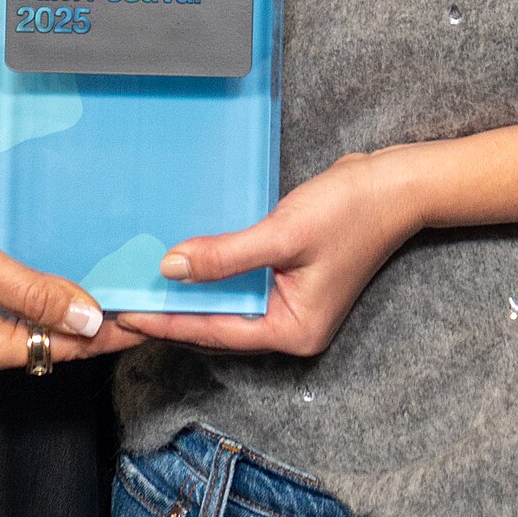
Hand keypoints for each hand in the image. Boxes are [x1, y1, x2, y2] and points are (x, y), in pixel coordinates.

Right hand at [0, 151, 137, 376]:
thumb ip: (34, 293)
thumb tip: (90, 320)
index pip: (61, 347)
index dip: (107, 333)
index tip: (148, 316)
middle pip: (50, 334)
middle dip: (94, 314)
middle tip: (141, 288)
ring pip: (32, 309)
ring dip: (66, 288)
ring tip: (113, 267)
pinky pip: (8, 287)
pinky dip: (33, 270)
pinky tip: (60, 245)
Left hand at [116, 150, 425, 357]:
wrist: (396, 185)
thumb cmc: (350, 211)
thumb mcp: (281, 234)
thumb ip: (225, 256)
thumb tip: (170, 269)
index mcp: (293, 331)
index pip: (214, 331)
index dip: (167, 322)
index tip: (125, 315)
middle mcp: (292, 327)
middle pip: (218, 327)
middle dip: (172, 316)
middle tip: (120, 305)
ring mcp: (292, 306)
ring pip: (226, 308)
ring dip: (188, 297)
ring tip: (139, 289)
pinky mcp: (290, 282)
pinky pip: (239, 288)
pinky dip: (210, 279)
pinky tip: (180, 266)